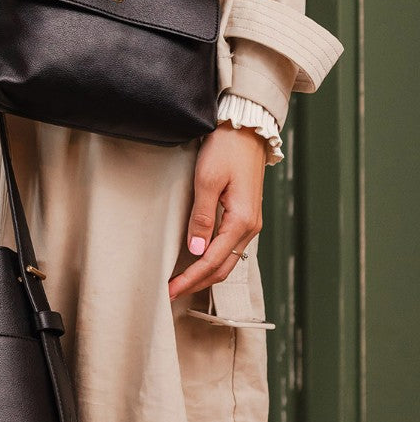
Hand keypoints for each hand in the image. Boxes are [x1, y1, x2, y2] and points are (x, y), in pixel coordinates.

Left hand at [167, 124, 265, 300]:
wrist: (247, 129)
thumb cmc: (226, 149)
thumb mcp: (207, 180)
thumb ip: (202, 217)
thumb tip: (196, 251)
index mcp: (242, 221)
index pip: (213, 261)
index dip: (191, 278)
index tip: (171, 289)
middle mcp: (250, 227)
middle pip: (223, 267)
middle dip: (198, 282)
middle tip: (173, 292)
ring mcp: (250, 222)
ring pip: (228, 259)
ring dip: (206, 274)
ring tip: (184, 281)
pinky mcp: (245, 215)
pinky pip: (231, 246)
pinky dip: (215, 259)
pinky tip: (200, 260)